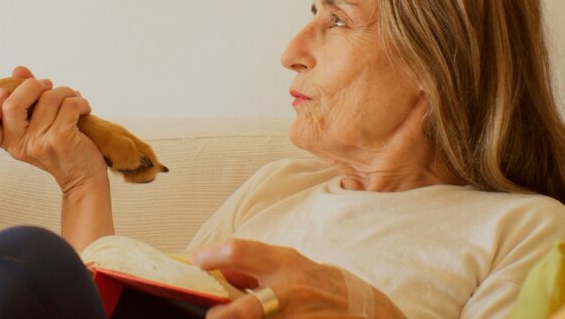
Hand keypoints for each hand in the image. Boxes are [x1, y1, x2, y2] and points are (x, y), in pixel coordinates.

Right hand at [0, 67, 107, 192]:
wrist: (84, 177)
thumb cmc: (61, 146)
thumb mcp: (37, 124)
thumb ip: (26, 97)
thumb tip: (18, 71)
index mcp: (9, 142)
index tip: (3, 93)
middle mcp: (20, 145)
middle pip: (11, 105)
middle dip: (33, 85)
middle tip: (48, 86)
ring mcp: (40, 143)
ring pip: (48, 98)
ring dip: (65, 92)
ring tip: (72, 99)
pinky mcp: (61, 140)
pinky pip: (69, 105)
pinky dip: (80, 101)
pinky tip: (83, 110)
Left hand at [191, 239, 405, 317]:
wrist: (369, 310)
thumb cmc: (320, 285)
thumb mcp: (291, 266)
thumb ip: (255, 268)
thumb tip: (218, 272)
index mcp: (283, 263)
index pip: (239, 252)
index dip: (211, 256)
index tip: (194, 263)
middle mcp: (291, 291)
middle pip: (249, 308)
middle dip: (225, 317)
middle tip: (211, 317)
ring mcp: (301, 317)